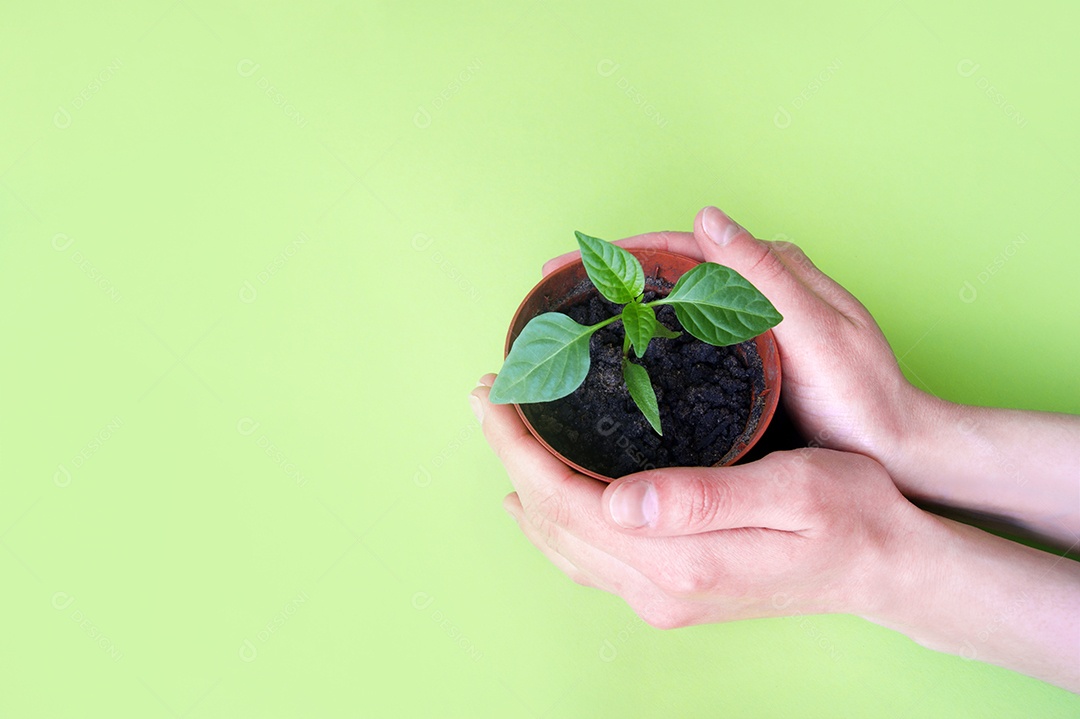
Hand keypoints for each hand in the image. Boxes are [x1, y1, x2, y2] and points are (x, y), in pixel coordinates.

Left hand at [470, 374, 924, 627]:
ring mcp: (662, 600)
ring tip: (506, 433)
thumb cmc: (852, 514)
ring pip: (562, 545)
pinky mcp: (672, 596)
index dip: (520, 444)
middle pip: (552, 520)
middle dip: (511, 455)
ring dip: (526, 485)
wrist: (885, 569)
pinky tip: (544, 498)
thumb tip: (619, 500)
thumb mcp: (795, 490)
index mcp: (680, 561)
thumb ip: (703, 499)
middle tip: (489, 397)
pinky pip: (587, 561)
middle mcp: (659, 590)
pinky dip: (553, 522)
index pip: (565, 498)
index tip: (495, 395)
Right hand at [542, 207, 924, 469]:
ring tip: (567, 326)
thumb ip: (768, 278)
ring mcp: (744, 329)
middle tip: (551, 297)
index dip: (619, 252)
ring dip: (619, 311)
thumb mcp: (819, 333)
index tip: (566, 266)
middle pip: (666, 274)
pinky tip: (614, 365)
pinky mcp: (740, 364)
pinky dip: (643, 346)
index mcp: (771, 271)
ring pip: (669, 309)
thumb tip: (708, 217)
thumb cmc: (866, 397)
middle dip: (607, 278)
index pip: (681, 246)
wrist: (894, 454)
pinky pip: (680, 344)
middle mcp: (753, 292)